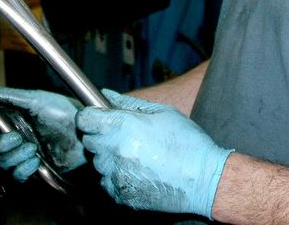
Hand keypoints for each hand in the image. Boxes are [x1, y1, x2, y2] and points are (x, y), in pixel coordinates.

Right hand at [0, 85, 85, 180]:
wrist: (85, 132)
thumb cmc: (64, 111)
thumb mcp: (35, 99)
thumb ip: (7, 96)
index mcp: (12, 119)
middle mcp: (15, 136)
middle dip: (2, 144)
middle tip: (17, 137)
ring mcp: (23, 153)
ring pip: (3, 162)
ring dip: (15, 156)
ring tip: (33, 148)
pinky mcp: (33, 168)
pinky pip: (17, 175)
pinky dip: (23, 169)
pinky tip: (36, 160)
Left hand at [76, 89, 232, 217]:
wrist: (204, 179)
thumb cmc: (187, 142)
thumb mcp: (162, 112)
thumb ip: (129, 103)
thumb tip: (106, 95)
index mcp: (124, 126)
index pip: (85, 119)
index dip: (89, 116)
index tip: (96, 118)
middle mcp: (115, 151)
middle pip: (89, 141)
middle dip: (102, 136)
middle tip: (123, 135)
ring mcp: (116, 175)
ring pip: (98, 162)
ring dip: (109, 157)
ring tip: (135, 155)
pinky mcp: (121, 194)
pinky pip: (107, 182)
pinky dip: (116, 176)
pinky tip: (137, 171)